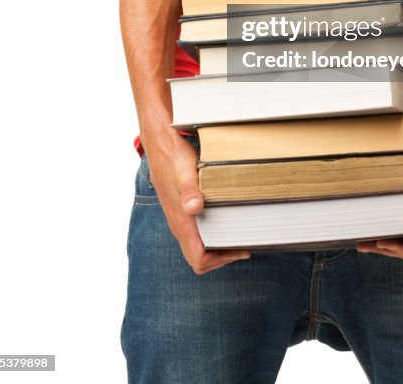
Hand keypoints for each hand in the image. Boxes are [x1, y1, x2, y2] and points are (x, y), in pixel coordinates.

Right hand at [143, 129, 250, 274]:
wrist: (159, 143)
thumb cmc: (173, 156)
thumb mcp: (184, 170)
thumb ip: (189, 189)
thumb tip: (194, 207)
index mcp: (181, 221)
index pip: (198, 259)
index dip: (220, 260)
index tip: (240, 248)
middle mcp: (179, 224)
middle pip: (198, 258)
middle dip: (221, 258)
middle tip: (243, 244)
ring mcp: (179, 218)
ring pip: (197, 247)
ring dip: (217, 247)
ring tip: (238, 234)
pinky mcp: (181, 209)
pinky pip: (196, 233)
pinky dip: (212, 234)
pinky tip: (225, 219)